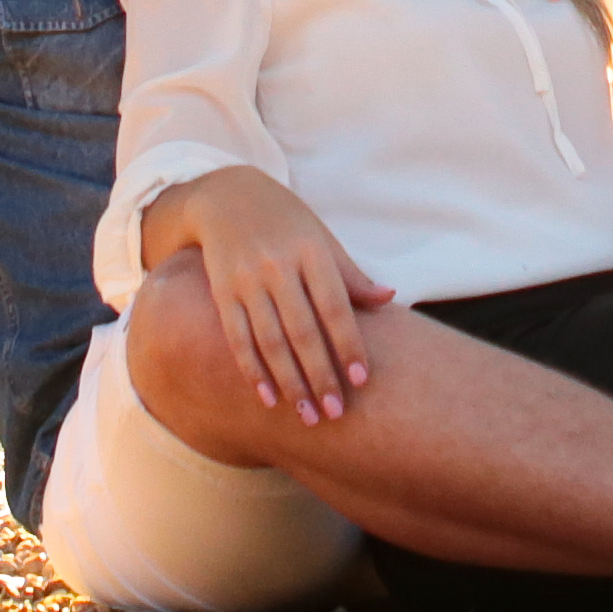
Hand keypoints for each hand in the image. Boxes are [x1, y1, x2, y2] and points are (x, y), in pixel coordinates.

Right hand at [155, 165, 395, 423]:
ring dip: (290, 382)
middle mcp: (278, 266)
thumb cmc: (286, 221)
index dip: (349, 344)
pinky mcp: (222, 292)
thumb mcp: (321, 237)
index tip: (362, 380)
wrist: (225, 195)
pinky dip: (253, 371)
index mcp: (310, 251)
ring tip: (308, 416)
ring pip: (270, 340)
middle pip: (303, 330)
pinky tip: (268, 399)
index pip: (334, 306)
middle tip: (336, 412)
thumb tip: (390, 299)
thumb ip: (350, 274)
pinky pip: (237, 338)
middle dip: (321, 375)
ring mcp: (247, 280)